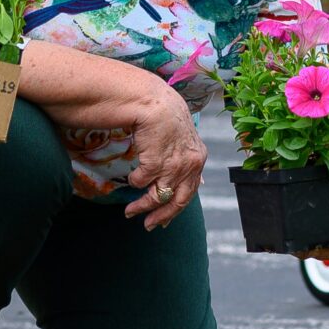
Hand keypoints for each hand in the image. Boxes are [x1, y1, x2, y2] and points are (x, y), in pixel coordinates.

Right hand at [121, 88, 206, 231]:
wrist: (155, 103)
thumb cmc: (167, 119)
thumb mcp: (186, 141)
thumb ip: (190, 162)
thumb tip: (198, 184)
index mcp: (199, 161)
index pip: (190, 194)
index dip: (175, 210)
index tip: (163, 222)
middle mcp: (190, 166)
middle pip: (177, 202)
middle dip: (161, 216)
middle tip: (149, 225)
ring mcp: (173, 166)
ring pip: (157, 196)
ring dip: (142, 206)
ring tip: (130, 212)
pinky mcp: (155, 162)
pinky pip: (141, 182)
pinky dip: (135, 182)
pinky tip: (132, 178)